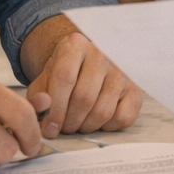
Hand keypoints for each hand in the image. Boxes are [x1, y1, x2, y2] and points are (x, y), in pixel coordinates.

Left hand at [28, 30, 142, 137]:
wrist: (88, 63)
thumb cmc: (65, 73)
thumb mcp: (45, 79)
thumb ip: (37, 96)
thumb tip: (42, 109)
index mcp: (76, 45)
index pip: (64, 79)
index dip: (55, 109)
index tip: (49, 128)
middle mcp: (102, 53)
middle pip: (84, 98)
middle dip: (70, 122)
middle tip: (63, 128)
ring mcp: (122, 70)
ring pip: (103, 111)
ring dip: (86, 126)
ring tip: (77, 124)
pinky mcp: (136, 88)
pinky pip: (123, 118)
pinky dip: (107, 127)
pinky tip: (97, 120)